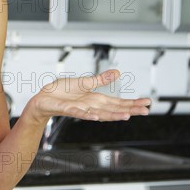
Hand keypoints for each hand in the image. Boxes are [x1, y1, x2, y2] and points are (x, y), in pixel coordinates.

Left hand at [27, 69, 150, 122]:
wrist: (43, 98)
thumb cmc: (61, 92)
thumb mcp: (84, 82)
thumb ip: (100, 79)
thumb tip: (117, 73)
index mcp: (95, 99)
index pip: (118, 102)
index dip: (132, 103)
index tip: (147, 103)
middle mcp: (91, 106)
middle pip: (113, 109)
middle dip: (130, 110)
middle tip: (146, 111)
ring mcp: (80, 109)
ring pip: (100, 113)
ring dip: (113, 115)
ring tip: (127, 116)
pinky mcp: (68, 109)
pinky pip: (79, 113)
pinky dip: (87, 115)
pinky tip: (95, 116)